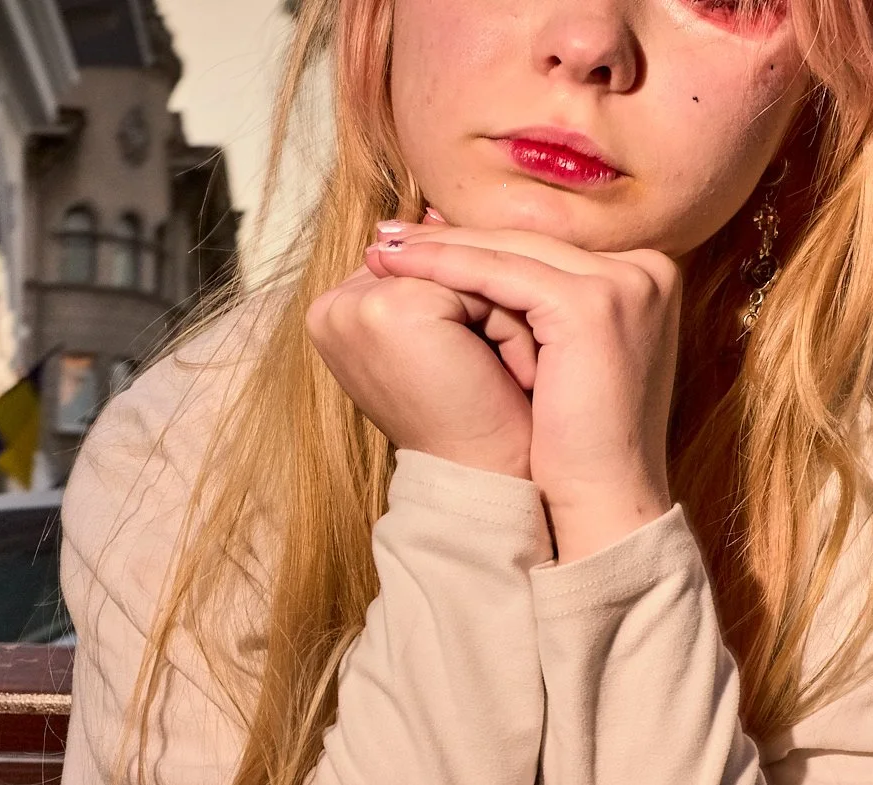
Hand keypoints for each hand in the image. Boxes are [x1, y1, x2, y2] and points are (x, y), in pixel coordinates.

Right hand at [305, 261, 532, 481]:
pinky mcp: (390, 310)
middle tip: (542, 296)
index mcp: (332, 314)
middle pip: (433, 261)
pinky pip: (468, 282)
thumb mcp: (445, 342)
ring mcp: (353, 307)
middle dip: (489, 280)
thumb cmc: (473, 421)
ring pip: (455, 270)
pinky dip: (507, 316)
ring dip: (503, 297)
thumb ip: (431, 283)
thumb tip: (436, 214)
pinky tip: (527, 361)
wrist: (483, 481)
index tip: (518, 296)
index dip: (472, 281)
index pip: (415, 268)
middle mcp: (330, 308)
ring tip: (541, 340)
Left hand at [367, 225, 679, 562]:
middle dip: (452, 239)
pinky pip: (501, 275)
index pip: (546, 248)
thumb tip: (476, 268)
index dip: (478, 244)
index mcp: (646, 277)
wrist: (605, 501)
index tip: (419, 243)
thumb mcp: (565, 358)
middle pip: (529, 242)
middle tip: (389, 236)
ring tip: (383, 249)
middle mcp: (647, 270)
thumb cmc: (576, 445)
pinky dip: (445, 268)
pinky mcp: (592, 304)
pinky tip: (400, 268)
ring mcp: (624, 283)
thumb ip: (538, 307)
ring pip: (513, 252)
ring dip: (439, 248)